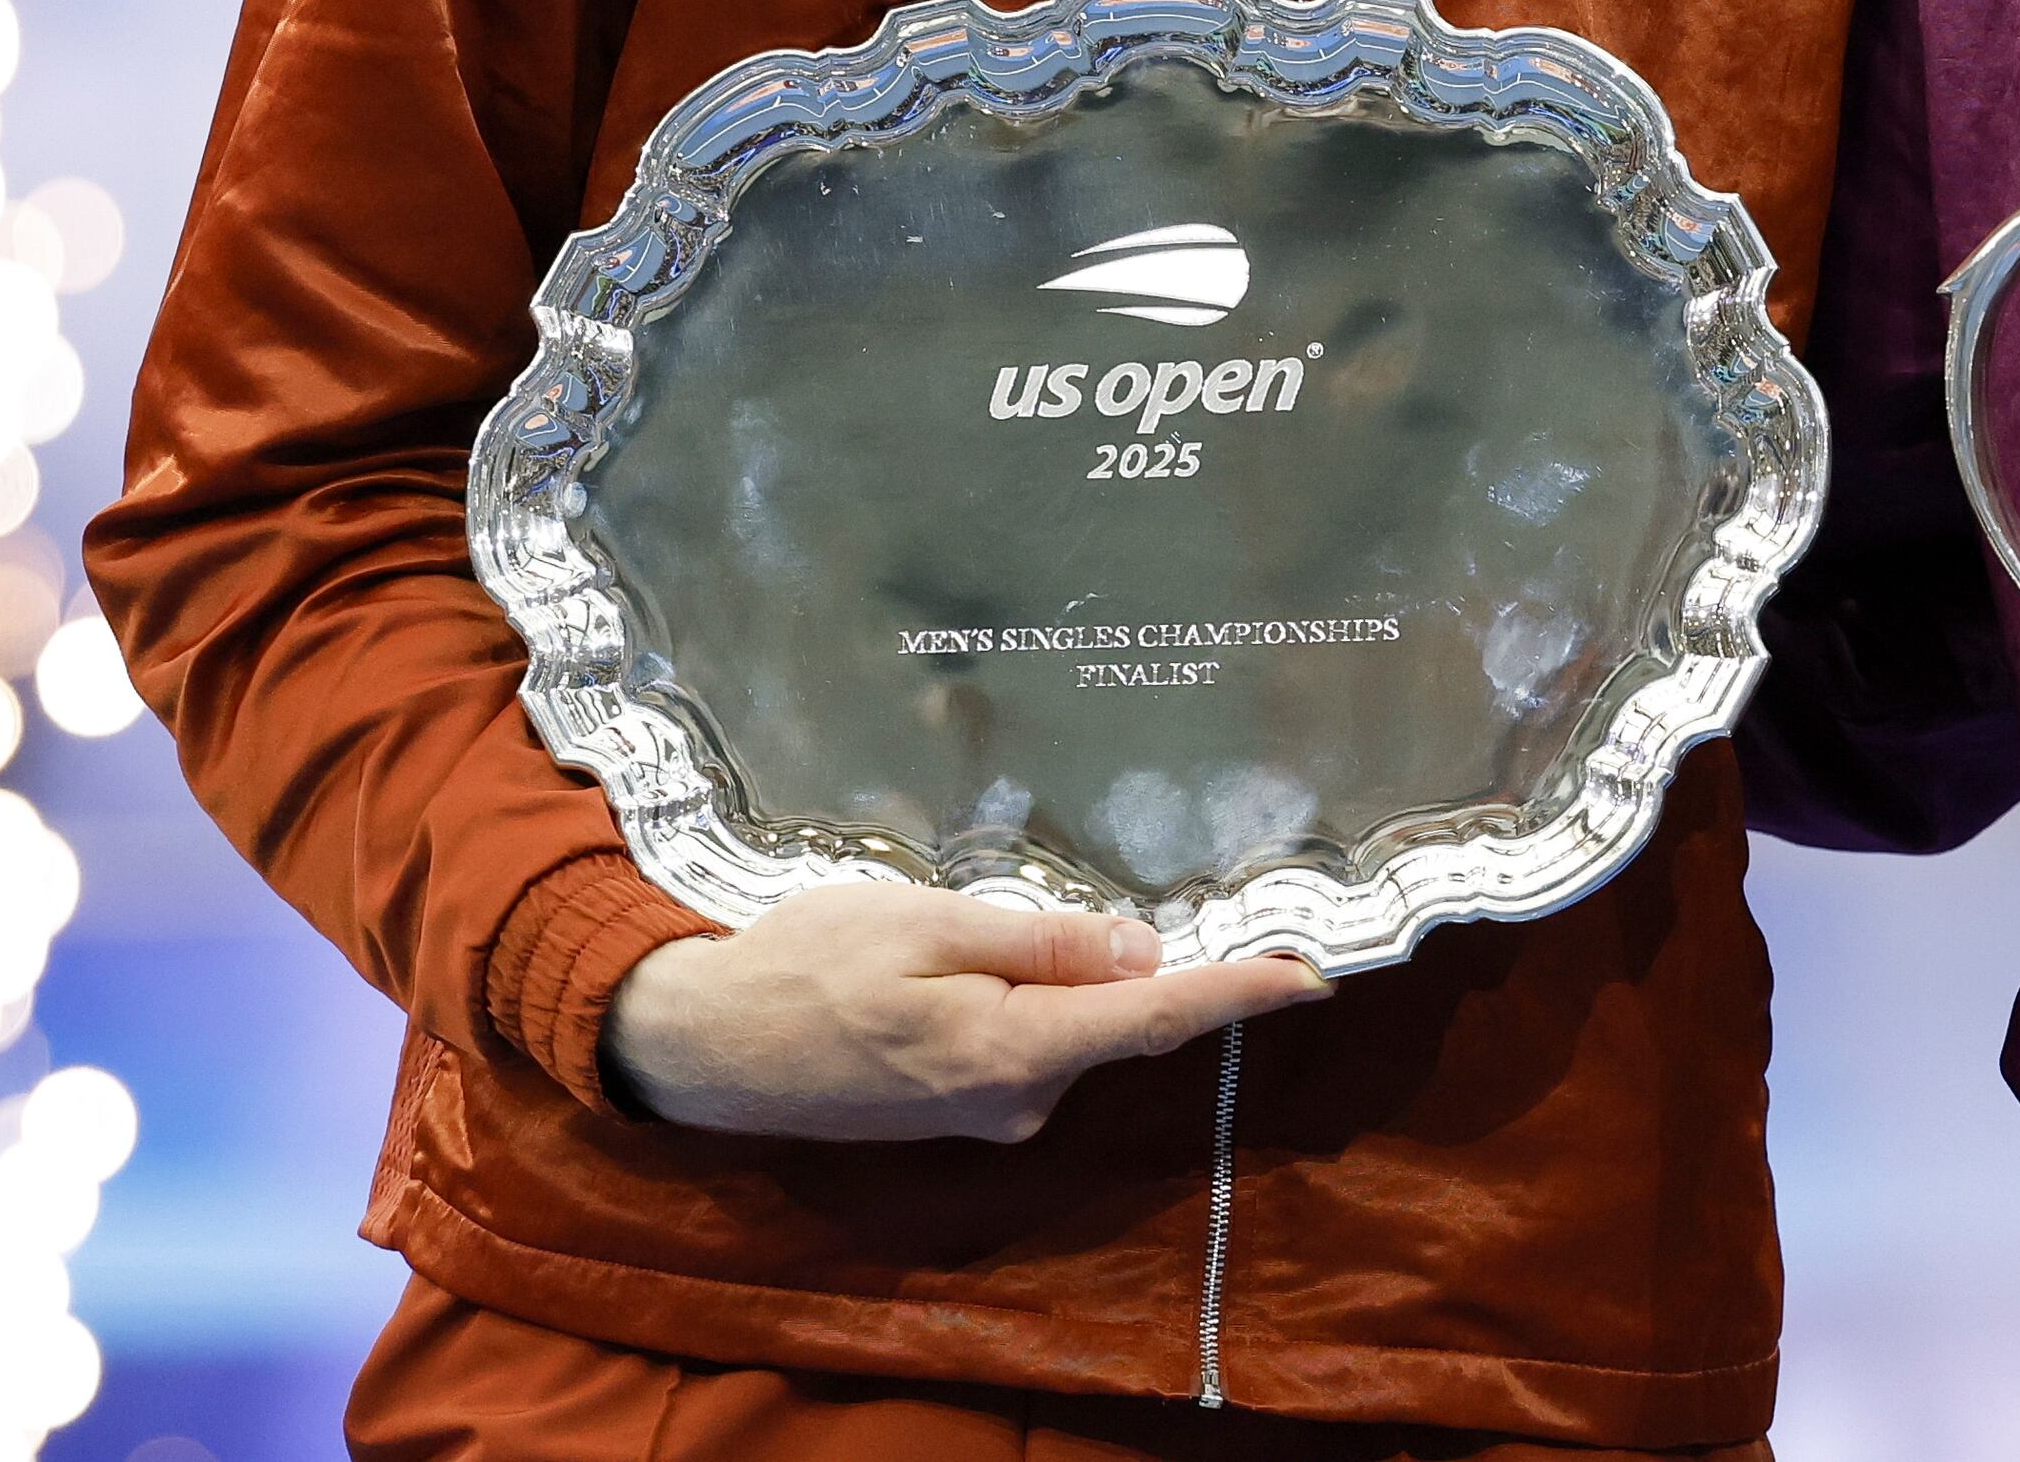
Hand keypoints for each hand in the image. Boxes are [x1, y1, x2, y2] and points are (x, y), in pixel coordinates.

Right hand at [603, 883, 1325, 1140]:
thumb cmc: (807, 965)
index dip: (1243, 994)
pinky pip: (1030, 1044)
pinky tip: (996, 959)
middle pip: (1123, 1024)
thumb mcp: (925, 925)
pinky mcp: (959, 1110)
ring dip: (1081, 980)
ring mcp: (987, 1115)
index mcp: (1016, 1052)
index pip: (1159, 1020)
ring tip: (1038, 919)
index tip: (1317, 974)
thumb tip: (1146, 957)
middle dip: (1163, 969)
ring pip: (1073, 1031)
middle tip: (1200, 904)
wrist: (702, 1044)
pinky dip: (1040, 1001)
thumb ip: (1041, 943)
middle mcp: (1017, 1101)